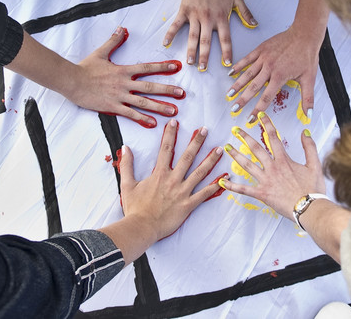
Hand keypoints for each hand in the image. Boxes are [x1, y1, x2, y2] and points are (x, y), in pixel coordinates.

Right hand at [67, 27, 185, 128]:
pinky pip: (130, 114)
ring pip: (143, 102)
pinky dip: (142, 118)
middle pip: (150, 87)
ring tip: (174, 111)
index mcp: (123, 70)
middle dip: (167, 90)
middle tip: (182, 93)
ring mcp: (119, 96)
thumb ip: (113, 41)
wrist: (71, 81)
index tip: (176, 66)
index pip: (147, 67)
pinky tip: (153, 123)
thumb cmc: (85, 68)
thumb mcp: (101, 52)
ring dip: (160, 106)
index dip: (163, 67)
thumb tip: (122, 28)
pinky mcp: (112, 107)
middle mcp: (124, 83)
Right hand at [119, 120, 224, 242]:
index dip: (170, 134)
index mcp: (159, 174)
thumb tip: (125, 148)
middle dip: (197, 142)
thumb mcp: (127, 184)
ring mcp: (182, 192)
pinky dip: (215, 186)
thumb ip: (127, 165)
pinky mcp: (188, 205)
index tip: (175, 122)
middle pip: (187, 157)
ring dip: (210, 160)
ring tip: (219, 149)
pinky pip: (204, 194)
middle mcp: (173, 180)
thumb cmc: (134, 208)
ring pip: (200, 173)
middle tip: (205, 130)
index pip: (166, 149)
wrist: (141, 227)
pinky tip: (225, 178)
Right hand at [163, 0, 255, 70]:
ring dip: (191, 50)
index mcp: (221, 17)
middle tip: (203, 69)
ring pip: (192, 36)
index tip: (227, 64)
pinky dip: (170, 34)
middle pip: (206, 42)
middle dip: (205, 57)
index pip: (225, 39)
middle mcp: (208, 19)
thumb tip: (255, 24)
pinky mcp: (184, 11)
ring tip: (189, 62)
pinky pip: (176, 24)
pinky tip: (165, 43)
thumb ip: (246, 13)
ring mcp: (195, 16)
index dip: (226, 52)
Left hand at [220, 113, 324, 218]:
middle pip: (255, 148)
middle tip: (235, 130)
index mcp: (284, 160)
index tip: (260, 116)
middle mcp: (272, 168)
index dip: (266, 125)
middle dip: (244, 137)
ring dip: (235, 155)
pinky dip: (233, 186)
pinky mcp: (262, 194)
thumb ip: (310, 147)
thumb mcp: (315, 165)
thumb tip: (305, 132)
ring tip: (226, 147)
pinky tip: (223, 181)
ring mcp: (265, 180)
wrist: (309, 208)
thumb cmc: (312, 190)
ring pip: (247, 165)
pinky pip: (244, 189)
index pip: (273, 137)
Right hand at [228, 23, 320, 123]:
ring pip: (247, 74)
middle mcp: (269, 68)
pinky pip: (247, 59)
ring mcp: (263, 58)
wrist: (304, 34)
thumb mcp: (309, 78)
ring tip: (229, 94)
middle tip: (234, 109)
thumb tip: (309, 114)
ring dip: (237, 85)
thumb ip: (307, 98)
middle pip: (253, 87)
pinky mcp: (261, 49)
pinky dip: (238, 66)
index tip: (250, 118)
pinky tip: (231, 72)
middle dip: (242, 100)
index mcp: (280, 76)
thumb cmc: (307, 55)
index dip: (257, 109)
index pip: (266, 97)